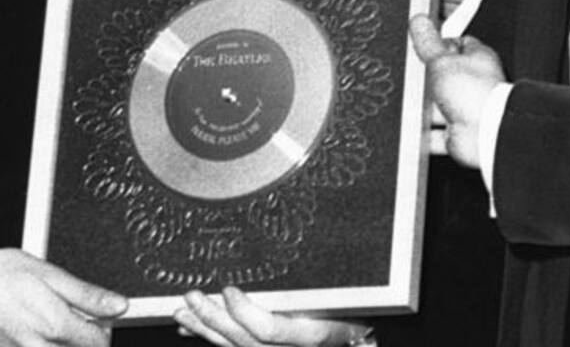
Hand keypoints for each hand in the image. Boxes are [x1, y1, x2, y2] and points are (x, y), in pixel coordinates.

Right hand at [0, 249, 126, 346]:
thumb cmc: (2, 275)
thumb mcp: (50, 275)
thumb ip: (87, 294)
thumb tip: (119, 305)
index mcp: (54, 323)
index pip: (96, 342)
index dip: (104, 331)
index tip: (104, 321)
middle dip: (82, 341)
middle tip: (78, 325)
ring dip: (60, 344)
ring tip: (52, 327)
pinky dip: (39, 344)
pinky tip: (34, 332)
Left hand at [175, 287, 364, 346]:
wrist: (355, 342)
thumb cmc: (357, 314)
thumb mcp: (349, 295)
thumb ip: (327, 281)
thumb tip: (311, 260)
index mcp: (315, 333)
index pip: (270, 330)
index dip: (245, 313)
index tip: (229, 290)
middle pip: (245, 341)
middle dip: (215, 319)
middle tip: (194, 296)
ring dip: (206, 329)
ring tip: (183, 312)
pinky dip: (211, 338)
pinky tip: (192, 329)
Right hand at [410, 14, 505, 167]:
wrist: (483, 132)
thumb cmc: (473, 93)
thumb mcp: (441, 61)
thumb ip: (428, 44)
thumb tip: (419, 20)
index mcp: (477, 58)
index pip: (457, 44)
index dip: (439, 44)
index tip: (422, 45)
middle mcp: (475, 82)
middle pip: (446, 76)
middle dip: (428, 79)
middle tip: (413, 77)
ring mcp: (467, 108)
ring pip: (440, 106)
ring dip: (426, 108)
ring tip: (411, 104)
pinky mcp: (459, 131)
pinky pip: (437, 133)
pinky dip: (426, 134)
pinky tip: (414, 131)